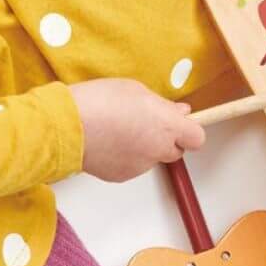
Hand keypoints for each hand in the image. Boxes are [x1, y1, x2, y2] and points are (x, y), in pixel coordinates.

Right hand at [68, 79, 205, 182]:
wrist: (68, 126)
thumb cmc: (99, 101)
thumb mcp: (136, 90)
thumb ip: (162, 105)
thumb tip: (178, 112)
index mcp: (167, 125)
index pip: (197, 137)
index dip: (189, 130)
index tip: (179, 122)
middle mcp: (158, 149)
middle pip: (176, 150)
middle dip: (166, 139)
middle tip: (146, 123)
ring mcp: (141, 166)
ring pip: (151, 158)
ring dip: (144, 147)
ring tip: (119, 130)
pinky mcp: (122, 176)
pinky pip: (132, 166)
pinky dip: (125, 157)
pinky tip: (109, 142)